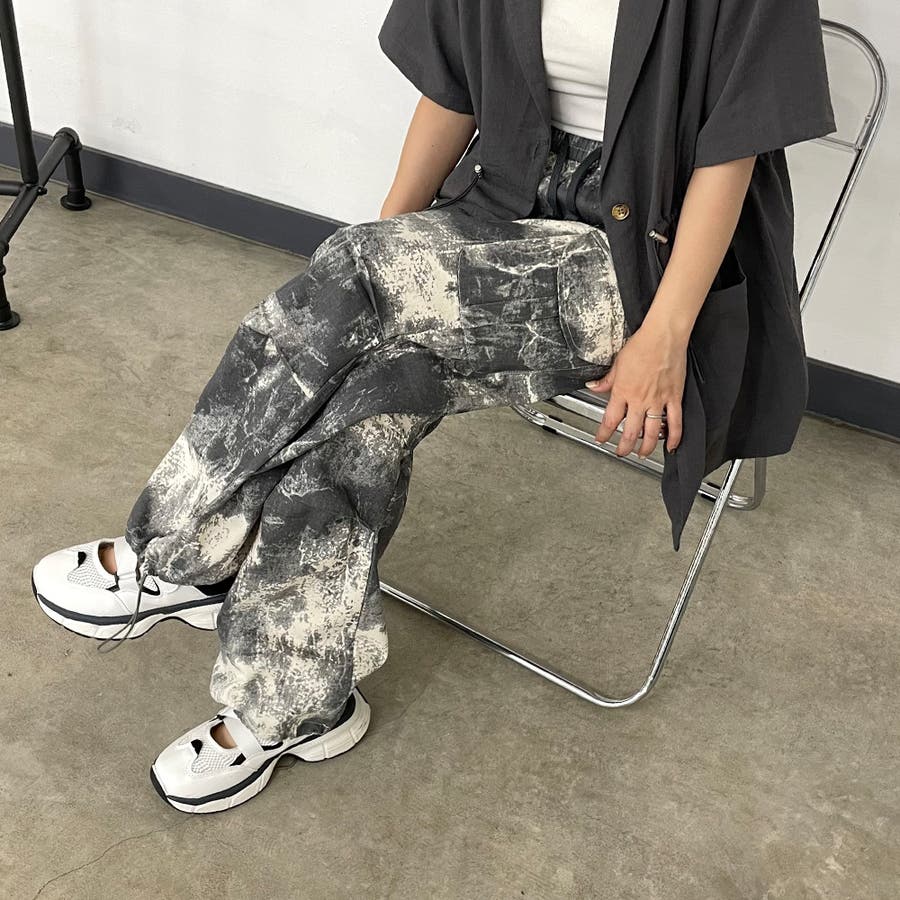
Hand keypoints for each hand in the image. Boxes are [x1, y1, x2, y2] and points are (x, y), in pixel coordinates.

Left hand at [584, 319, 686, 456]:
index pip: (610, 420)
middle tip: (621, 452)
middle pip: (630, 432)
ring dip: (646, 447)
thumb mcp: (617, 363)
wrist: (663, 336)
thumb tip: (594, 387)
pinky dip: (674, 437)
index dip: (604, 434)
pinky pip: (675, 422)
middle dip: (624, 447)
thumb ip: (606, 380)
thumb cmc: (641, 345)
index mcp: (622, 391)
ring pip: (651, 432)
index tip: (601, 439)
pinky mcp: (674, 398)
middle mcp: (639, 400)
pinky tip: (672, 446)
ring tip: (641, 454)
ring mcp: (658, 401)